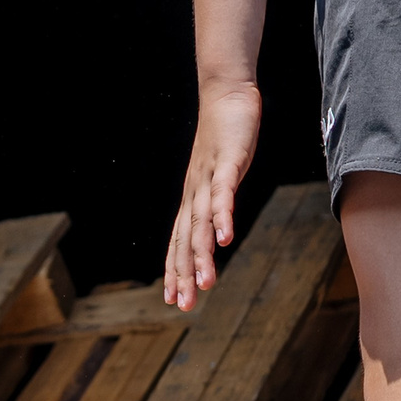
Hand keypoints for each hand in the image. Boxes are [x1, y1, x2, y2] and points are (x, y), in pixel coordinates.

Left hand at [165, 82, 262, 310]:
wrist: (226, 95)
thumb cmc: (224, 138)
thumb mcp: (219, 176)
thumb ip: (216, 201)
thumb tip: (216, 228)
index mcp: (192, 198)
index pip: (179, 241)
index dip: (174, 271)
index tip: (172, 300)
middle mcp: (194, 192)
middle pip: (186, 239)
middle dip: (184, 274)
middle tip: (183, 305)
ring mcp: (209, 178)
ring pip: (201, 223)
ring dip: (202, 254)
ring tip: (205, 283)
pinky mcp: (227, 163)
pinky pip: (224, 194)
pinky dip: (223, 216)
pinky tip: (226, 239)